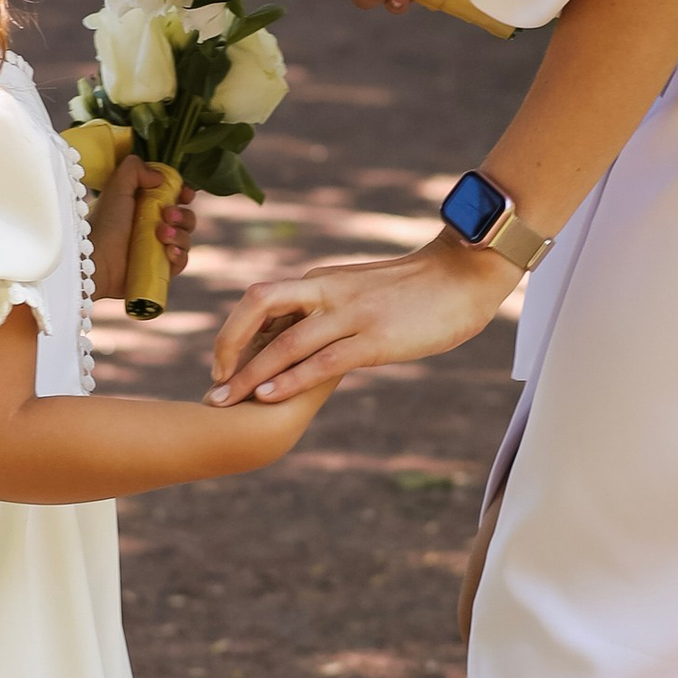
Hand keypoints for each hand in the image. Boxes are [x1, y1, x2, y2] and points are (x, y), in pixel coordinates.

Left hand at [91, 155, 193, 302]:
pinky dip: (179, 255)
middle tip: (167, 215)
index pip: (173, 197)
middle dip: (182, 215)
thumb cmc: (104, 224)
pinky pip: (181, 261)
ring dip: (180, 234)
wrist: (96, 262)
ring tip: (161, 235)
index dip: (183, 194)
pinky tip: (169, 252)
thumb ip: (134, 169)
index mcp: (143, 206)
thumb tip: (159, 176)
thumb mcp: (117, 188)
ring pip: (185, 238)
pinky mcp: (160, 269)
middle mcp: (152, 226)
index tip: (185, 194)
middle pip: (185, 217)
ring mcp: (157, 249)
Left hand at [207, 227, 515, 404]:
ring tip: (224, 401)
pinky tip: (269, 397)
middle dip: (227, 345)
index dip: (234, 332)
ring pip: (285, 342)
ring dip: (250, 374)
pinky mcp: (374, 339)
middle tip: (213, 383)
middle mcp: (327, 291)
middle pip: (257, 305)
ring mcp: (350, 314)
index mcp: (322, 282)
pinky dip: (291, 379)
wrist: (464, 276)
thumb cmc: (417, 290)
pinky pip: (322, 361)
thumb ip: (331, 311)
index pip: (262, 301)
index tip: (222, 365)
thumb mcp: (362, 294)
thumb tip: (307, 336)